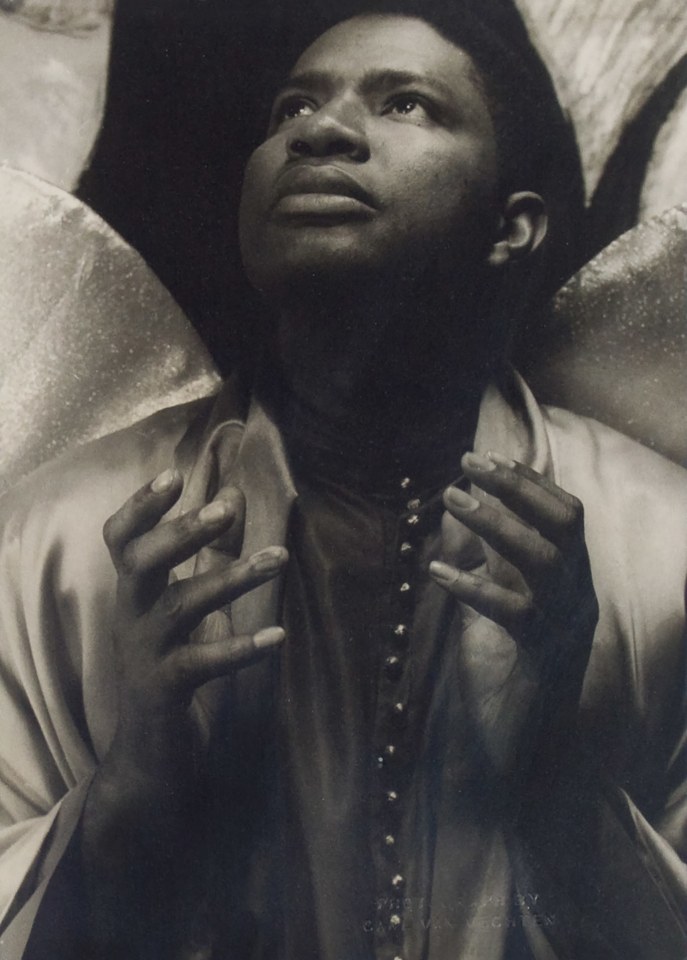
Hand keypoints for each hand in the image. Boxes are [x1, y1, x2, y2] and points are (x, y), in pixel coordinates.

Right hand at [89, 467, 287, 835]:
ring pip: (182, 607)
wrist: (149, 753)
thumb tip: (232, 494)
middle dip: (182, 532)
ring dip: (232, 578)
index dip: (141, 506)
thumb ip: (207, 552)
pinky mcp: (165, 689)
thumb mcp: (184, 604)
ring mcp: (144, 654)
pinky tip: (278, 635)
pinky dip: (242, 648)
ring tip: (280, 557)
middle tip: (227, 510)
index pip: (121, 539)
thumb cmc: (171, 664)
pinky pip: (204, 663)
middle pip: (141, 563)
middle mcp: (130, 617)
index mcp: (133, 592)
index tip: (174, 474)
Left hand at [429, 450, 597, 790]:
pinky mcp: (540, 654)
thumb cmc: (508, 669)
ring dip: (497, 522)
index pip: (567, 513)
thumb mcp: (506, 599)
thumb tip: (474, 509)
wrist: (522, 749)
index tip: (485, 458)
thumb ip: (499, 560)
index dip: (528, 481)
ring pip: (546, 558)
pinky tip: (435, 568)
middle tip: (464, 465)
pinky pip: (513, 611)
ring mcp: (565, 624)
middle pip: (564, 523)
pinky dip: (472, 585)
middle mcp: (578, 595)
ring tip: (449, 499)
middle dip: (516, 487)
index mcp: (572, 578)